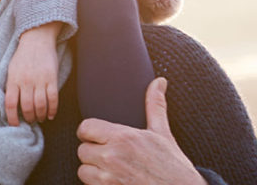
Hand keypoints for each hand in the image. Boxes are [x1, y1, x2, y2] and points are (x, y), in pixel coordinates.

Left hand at [5, 22, 59, 125]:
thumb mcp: (11, 69)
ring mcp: (40, 80)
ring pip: (40, 105)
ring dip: (40, 115)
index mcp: (13, 79)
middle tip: (30, 121)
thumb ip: (11, 85)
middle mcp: (25, 81)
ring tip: (40, 119)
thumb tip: (10, 105)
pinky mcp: (52, 78)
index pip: (10, 103)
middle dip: (29, 118)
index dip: (12, 118)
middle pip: (26, 107)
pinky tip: (50, 115)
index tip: (15, 125)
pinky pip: (53, 98)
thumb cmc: (22, 56)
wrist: (37, 40)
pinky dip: (52, 110)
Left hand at [76, 77, 205, 183]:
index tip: (99, 137)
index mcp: (124, 137)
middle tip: (110, 156)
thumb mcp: (163, 134)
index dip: (90, 132)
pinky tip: (114, 181)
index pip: (85, 127)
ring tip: (111, 170)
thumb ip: (155, 106)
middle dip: (93, 152)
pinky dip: (97, 184)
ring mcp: (109, 177)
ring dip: (93, 170)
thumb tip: (159, 81)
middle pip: (82, 149)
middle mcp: (113, 156)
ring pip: (83, 169)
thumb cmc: (174, 166)